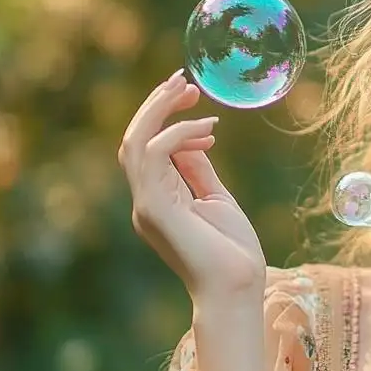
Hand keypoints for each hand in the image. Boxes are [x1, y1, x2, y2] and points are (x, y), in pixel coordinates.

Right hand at [118, 71, 266, 305]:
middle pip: (133, 139)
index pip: (145, 147)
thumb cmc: (233, 253)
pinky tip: (206, 128)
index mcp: (156, 200)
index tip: (192, 98)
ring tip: (188, 90)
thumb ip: (197, 170)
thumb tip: (194, 138)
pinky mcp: (154, 208)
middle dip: (156, 105)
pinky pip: (152, 155)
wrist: (237, 289)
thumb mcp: (215, 199)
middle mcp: (144, 201)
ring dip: (158, 109)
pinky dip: (176, 134)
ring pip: (134, 142)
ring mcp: (145, 205)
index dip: (163, 116)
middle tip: (184, 81)